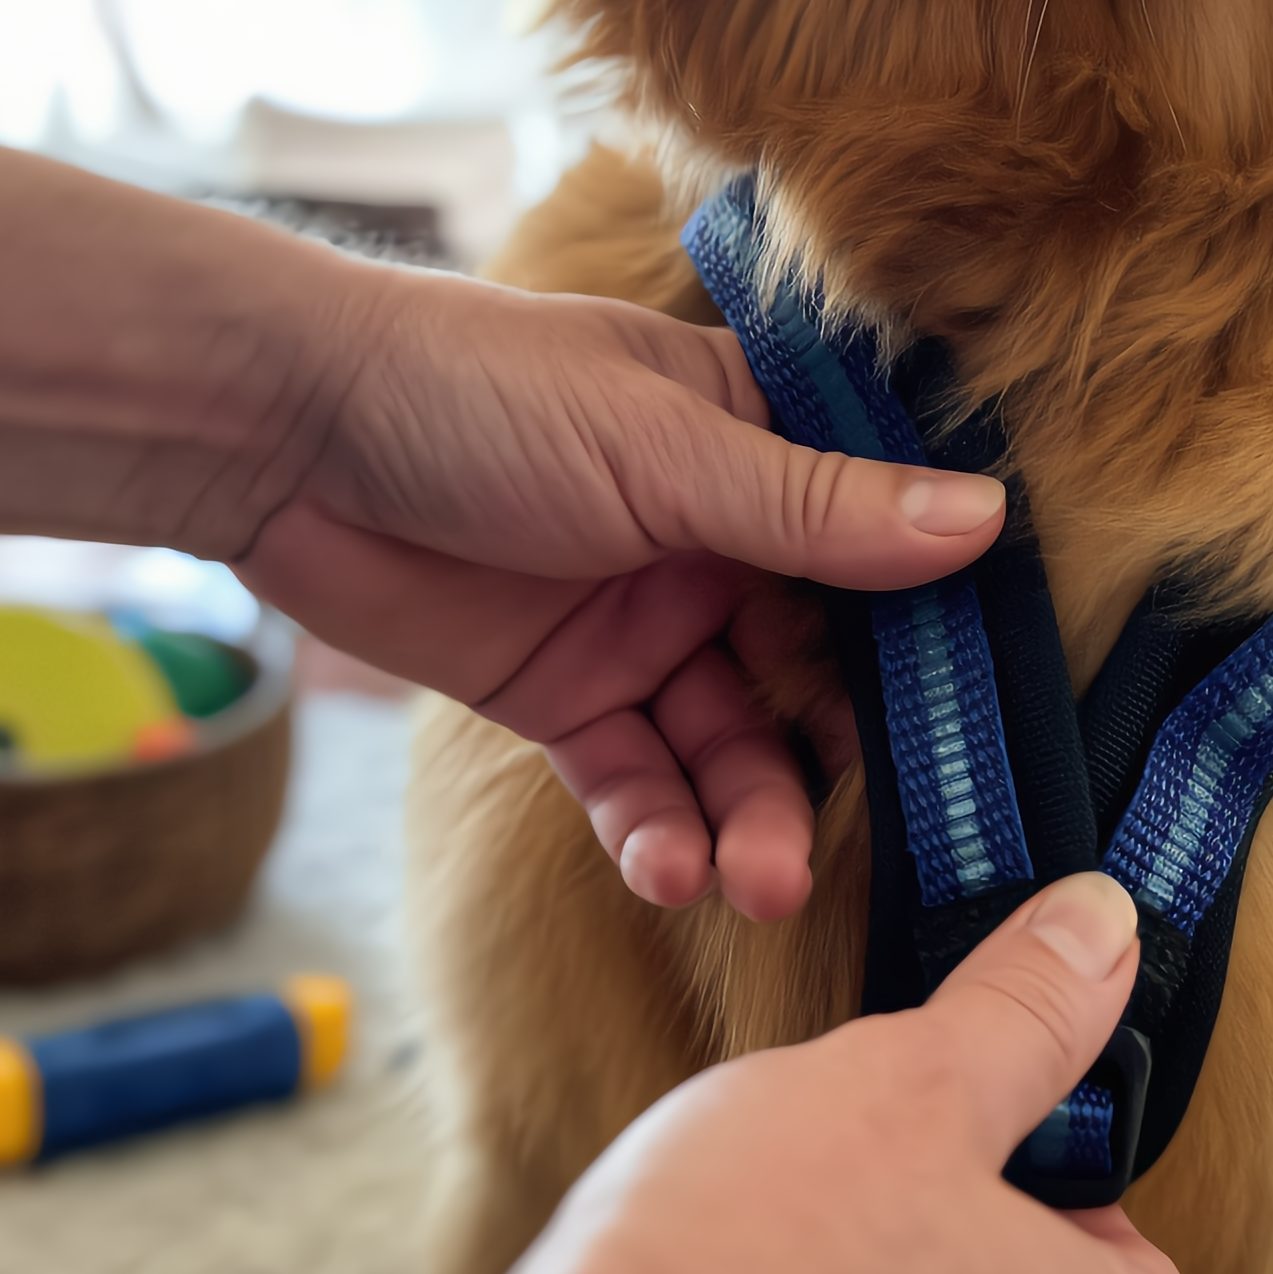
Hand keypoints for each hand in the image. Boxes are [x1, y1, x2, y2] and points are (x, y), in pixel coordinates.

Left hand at [234, 271, 1004, 920]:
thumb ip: (816, 507)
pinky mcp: (560, 696)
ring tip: (765, 880)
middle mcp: (714, 541)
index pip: (876, 539)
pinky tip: (668, 869)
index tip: (988, 712)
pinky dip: (653, 829)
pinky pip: (630, 778)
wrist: (284, 439)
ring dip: (751, 815)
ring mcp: (639, 624)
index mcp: (754, 446)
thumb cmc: (481, 392)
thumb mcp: (663, 449)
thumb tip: (983, 519)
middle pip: (812, 666)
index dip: (930, 625)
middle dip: (841, 754)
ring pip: (726, 741)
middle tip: (874, 835)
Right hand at [498, 874, 1187, 1273]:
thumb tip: (1106, 929)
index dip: (1073, 1164)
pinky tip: (758, 1229)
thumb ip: (1023, 1015)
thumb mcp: (911, 1089)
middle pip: (1021, 1264)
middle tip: (893, 1124)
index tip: (1006, 1089)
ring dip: (881, 1225)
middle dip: (965, 1190)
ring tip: (811, 1171)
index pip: (1132, 1255)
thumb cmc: (748, 1256)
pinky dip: (813, 1264)